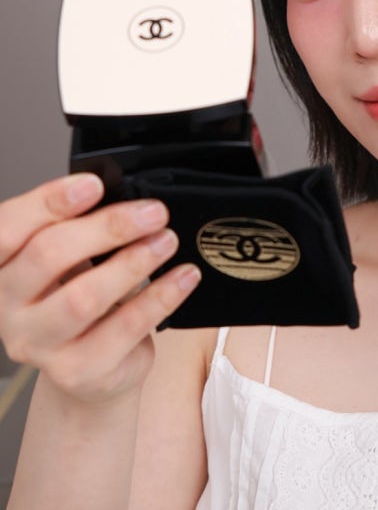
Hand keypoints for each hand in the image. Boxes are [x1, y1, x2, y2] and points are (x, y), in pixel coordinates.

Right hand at [0, 174, 200, 402]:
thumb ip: (84, 229)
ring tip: (167, 241)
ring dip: (134, 262)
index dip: (48, 201)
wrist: (91, 368)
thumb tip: (129, 199)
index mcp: (3, 267)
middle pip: (48, 255)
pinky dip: (161, 296)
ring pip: (83, 297)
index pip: (7, 229)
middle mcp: (9, 306)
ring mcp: (39, 343)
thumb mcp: (74, 258)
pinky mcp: (78, 370)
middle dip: (108, 227)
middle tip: (152, 213)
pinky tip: (182, 277)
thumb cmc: (81, 296)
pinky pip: (124, 328)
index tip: (95, 184)